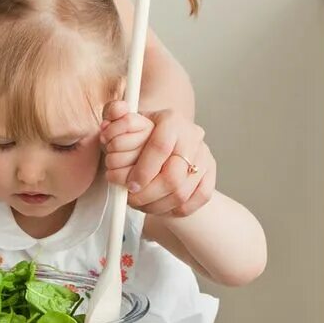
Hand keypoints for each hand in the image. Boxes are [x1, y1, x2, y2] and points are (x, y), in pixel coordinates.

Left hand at [99, 105, 215, 217]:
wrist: (168, 134)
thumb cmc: (141, 129)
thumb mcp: (124, 118)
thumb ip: (114, 113)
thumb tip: (112, 118)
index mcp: (172, 120)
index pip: (160, 147)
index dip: (143, 170)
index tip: (129, 185)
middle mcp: (192, 136)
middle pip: (174, 175)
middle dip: (148, 193)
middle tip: (132, 199)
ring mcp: (204, 156)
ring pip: (183, 192)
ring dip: (158, 205)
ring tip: (139, 205)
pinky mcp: (211, 175)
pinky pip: (197, 199)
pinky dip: (175, 209)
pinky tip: (158, 207)